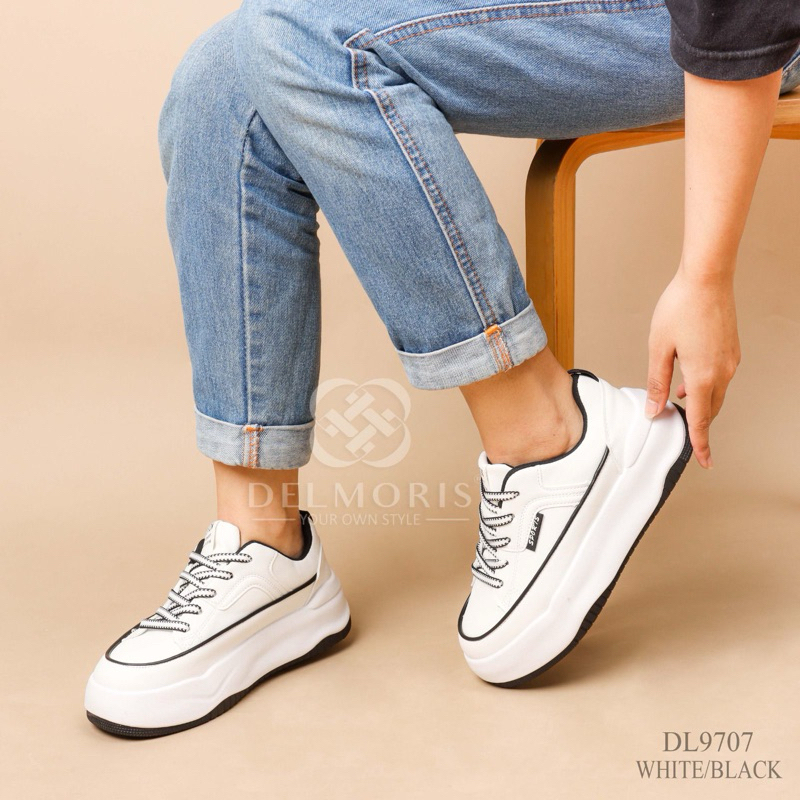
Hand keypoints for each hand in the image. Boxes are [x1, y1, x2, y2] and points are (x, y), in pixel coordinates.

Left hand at [646, 267, 740, 468]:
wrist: (707, 278)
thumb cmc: (679, 308)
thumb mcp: (658, 348)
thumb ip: (656, 382)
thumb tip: (653, 409)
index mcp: (702, 376)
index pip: (700, 419)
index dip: (700, 443)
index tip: (705, 462)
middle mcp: (722, 372)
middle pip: (709, 409)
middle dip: (697, 423)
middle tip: (681, 431)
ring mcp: (730, 360)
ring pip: (715, 393)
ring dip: (698, 402)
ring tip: (676, 402)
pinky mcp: (731, 350)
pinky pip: (719, 378)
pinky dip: (704, 386)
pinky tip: (686, 380)